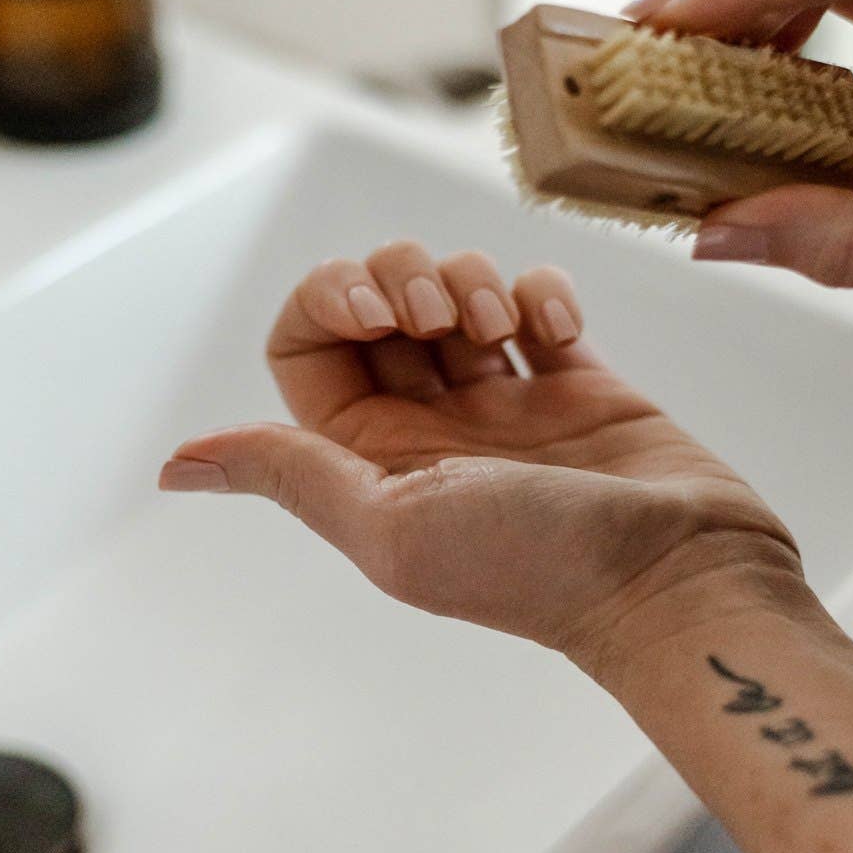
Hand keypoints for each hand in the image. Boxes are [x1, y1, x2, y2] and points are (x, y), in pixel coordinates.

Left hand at [159, 243, 801, 670]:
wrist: (677, 579)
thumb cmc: (535, 566)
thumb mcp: (389, 525)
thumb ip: (290, 474)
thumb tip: (174, 466)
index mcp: (369, 462)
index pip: (306, 345)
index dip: (327, 301)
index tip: (378, 313)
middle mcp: (429, 428)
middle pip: (376, 301)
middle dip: (399, 273)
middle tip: (435, 313)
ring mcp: (505, 404)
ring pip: (455, 290)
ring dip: (472, 279)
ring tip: (507, 330)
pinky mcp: (578, 384)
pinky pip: (538, 301)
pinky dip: (542, 292)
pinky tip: (560, 336)